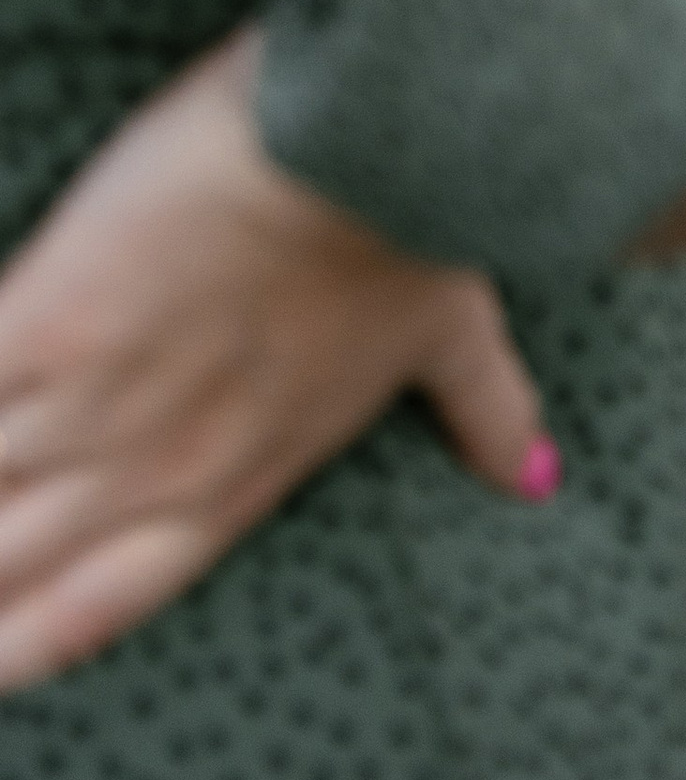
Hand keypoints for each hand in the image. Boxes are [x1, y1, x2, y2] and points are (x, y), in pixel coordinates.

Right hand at [0, 32, 549, 695]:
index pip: (114, 597)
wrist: (376, 137)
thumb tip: (539, 479)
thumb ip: (484, 411)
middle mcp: (156, 466)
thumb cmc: (415, 216)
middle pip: (15, 575)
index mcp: (242, 476)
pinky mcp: (46, 318)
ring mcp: (92, 402)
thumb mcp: (454, 326)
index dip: (35, 642)